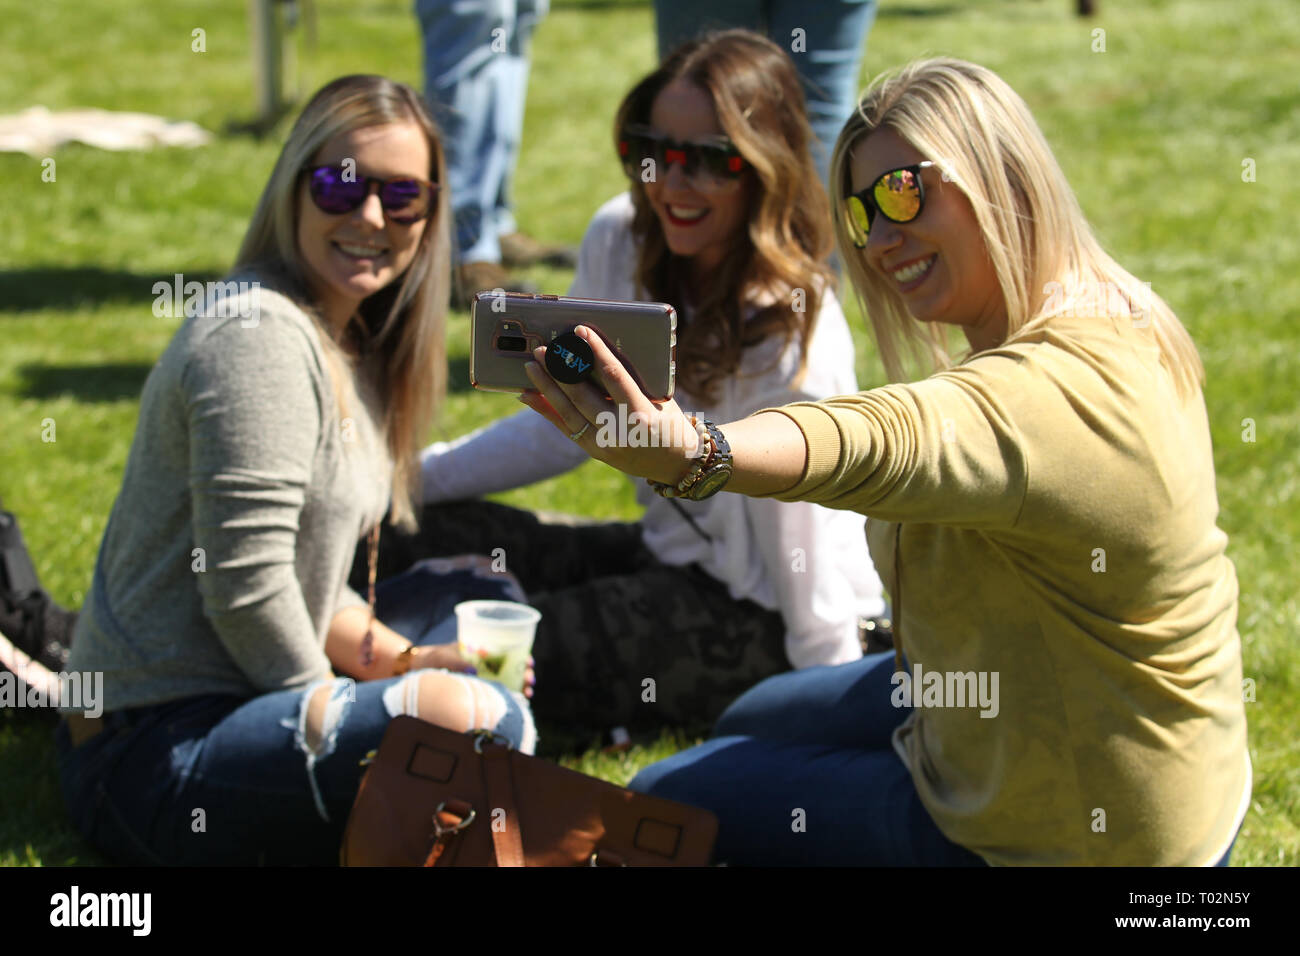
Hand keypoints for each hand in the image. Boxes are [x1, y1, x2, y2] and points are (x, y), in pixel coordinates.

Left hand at [413, 645, 536, 698]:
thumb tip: (472, 670)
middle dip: (525, 673)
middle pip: (514, 668)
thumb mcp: (443, 656)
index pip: (509, 651)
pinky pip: (499, 695)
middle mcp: (487, 665)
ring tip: (527, 693)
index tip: (529, 662)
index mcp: (483, 651)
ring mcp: (485, 679)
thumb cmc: (433, 660)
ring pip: (510, 683)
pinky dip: (510, 698)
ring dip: (522, 687)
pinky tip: (517, 703)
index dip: (523, 655)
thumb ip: (456, 661)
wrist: (419, 672)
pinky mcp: (480, 693)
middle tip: (529, 680)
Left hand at [520, 325, 700, 485]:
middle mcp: (620, 432)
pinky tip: (528, 395)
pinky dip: (546, 410)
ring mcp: (604, 445)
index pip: (614, 376)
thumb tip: (594, 354)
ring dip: (546, 388)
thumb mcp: (658, 398)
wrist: (675, 463)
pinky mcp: (594, 451)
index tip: (580, 330)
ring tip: (531, 366)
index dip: (595, 351)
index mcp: (641, 413)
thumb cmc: (668, 421)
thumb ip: (630, 380)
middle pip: (583, 396)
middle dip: (560, 370)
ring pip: (568, 412)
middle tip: (543, 348)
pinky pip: (565, 427)